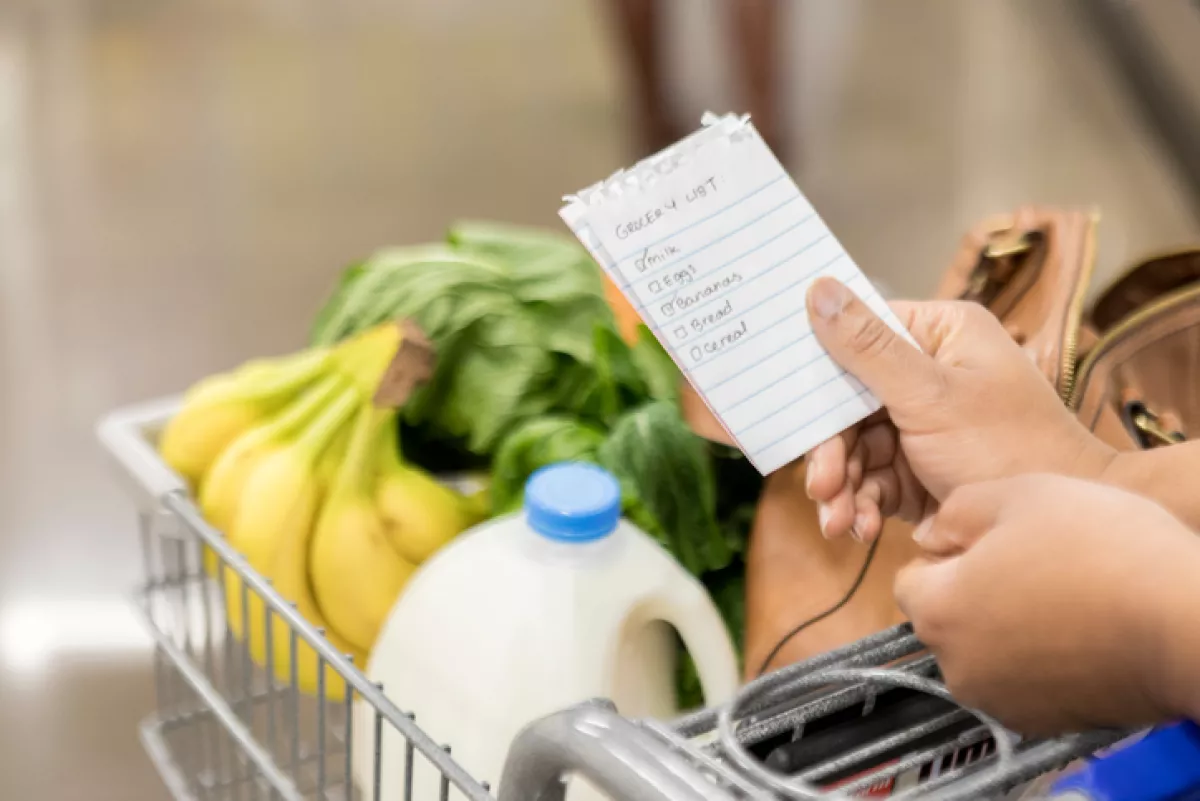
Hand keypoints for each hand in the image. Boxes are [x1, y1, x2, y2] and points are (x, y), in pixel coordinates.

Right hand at [803, 277, 1114, 540]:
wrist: (1055, 532)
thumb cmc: (1011, 447)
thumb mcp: (930, 395)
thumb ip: (868, 348)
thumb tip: (818, 290)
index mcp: (940, 335)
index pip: (858, 335)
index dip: (819, 369)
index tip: (786, 400)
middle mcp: (928, 374)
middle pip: (848, 401)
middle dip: (832, 450)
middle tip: (820, 484)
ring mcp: (921, 425)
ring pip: (854, 448)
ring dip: (841, 486)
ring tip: (837, 522)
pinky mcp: (918, 471)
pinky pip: (869, 481)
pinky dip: (859, 505)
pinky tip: (857, 527)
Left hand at [895, 474, 1199, 733]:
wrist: (1186, 620)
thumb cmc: (1103, 549)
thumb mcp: (1018, 494)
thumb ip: (955, 511)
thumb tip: (929, 535)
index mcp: (938, 612)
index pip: (908, 580)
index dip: (946, 554)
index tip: (990, 541)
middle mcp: (958, 668)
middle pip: (945, 619)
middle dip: (974, 591)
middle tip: (1033, 561)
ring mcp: (1003, 701)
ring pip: (986, 650)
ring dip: (1007, 624)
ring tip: (1064, 592)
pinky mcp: (1047, 721)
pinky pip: (1024, 680)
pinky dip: (1040, 657)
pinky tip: (1082, 627)